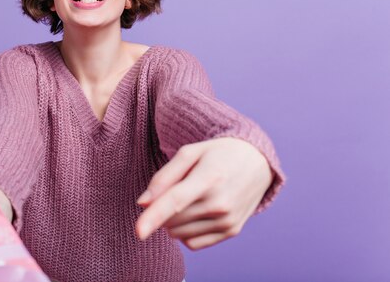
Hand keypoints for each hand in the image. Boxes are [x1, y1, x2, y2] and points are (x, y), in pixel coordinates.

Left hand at [135, 138, 272, 249]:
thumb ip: (164, 177)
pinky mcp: (231, 231)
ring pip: (179, 234)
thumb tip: (143, 203)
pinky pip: (193, 243)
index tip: (138, 231)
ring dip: (172, 222)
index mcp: (208, 178)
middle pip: (172, 220)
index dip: (154, 217)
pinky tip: (195, 214)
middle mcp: (220, 203)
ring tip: (189, 199)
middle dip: (162, 209)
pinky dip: (185, 233)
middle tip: (176, 189)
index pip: (176, 202)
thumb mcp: (189, 153)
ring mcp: (227, 220)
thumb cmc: (218, 154)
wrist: (257, 161)